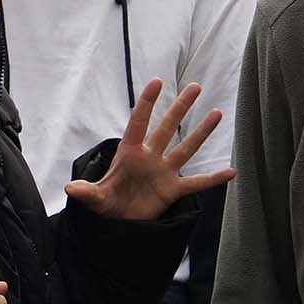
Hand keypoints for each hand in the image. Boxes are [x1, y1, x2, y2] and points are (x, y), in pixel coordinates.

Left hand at [63, 78, 234, 220]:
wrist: (119, 223)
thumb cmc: (106, 203)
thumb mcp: (94, 198)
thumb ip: (86, 191)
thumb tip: (71, 189)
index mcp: (129, 153)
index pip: (138, 122)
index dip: (146, 102)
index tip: (157, 81)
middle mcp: (149, 158)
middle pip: (166, 127)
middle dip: (180, 107)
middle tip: (195, 86)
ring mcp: (163, 172)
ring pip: (185, 148)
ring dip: (201, 132)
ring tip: (217, 113)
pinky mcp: (173, 190)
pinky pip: (197, 183)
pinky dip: (213, 178)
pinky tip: (232, 171)